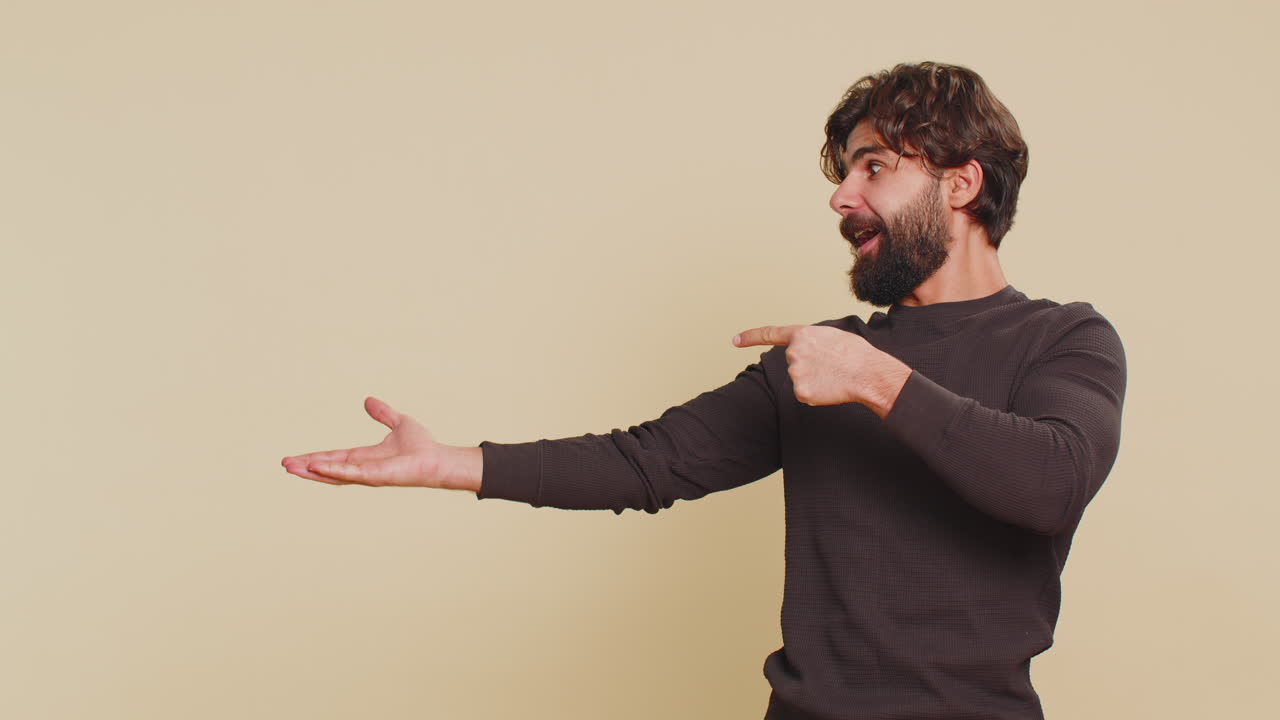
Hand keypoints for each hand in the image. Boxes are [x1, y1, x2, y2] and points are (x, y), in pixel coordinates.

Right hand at [280, 396, 480, 490]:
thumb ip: (383, 414)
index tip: (296, 458)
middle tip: (285, 465)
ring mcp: (367, 475)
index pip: (334, 457)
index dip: (315, 458)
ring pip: (334, 475)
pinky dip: (332, 471)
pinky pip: (350, 474)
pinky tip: (316, 467)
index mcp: (364, 457)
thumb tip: (368, 400)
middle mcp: (362, 469)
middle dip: (307, 468)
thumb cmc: (422, 446)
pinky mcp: (375, 477)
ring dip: (313, 471)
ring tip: (292, 468)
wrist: (438, 458)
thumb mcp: (398, 423)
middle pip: (328, 468)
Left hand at [732, 324, 911, 416]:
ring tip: (833, 375)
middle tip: (830, 365)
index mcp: (802, 334)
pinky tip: (830, 387)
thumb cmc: (856, 354)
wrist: (868, 373)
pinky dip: (816, 394)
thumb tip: (806, 353)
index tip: (735, 340)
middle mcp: (794, 352)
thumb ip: (811, 341)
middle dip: (808, 365)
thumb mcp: (831, 336)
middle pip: (793, 362)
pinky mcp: (800, 392)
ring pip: (799, 379)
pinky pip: (804, 394)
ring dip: (814, 380)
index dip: (750, 337)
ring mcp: (795, 373)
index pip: (770, 334)